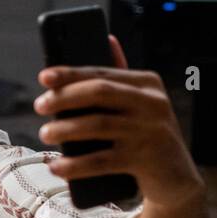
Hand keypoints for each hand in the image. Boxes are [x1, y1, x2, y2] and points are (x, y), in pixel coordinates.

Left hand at [34, 35, 204, 209]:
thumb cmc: (146, 135)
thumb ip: (120, 77)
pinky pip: (102, 161)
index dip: (70, 74)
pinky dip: (75, 165)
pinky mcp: (147, 160)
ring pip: (98, 125)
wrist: (177, 180)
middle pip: (100, 92)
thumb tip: (106, 37)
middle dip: (64, 98)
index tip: (44, 77)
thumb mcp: (138, 104)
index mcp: (148, 84)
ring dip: (64, 129)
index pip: (103, 73)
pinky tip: (56, 167)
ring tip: (44, 134)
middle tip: (39, 106)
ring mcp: (151, 132)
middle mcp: (154, 104)